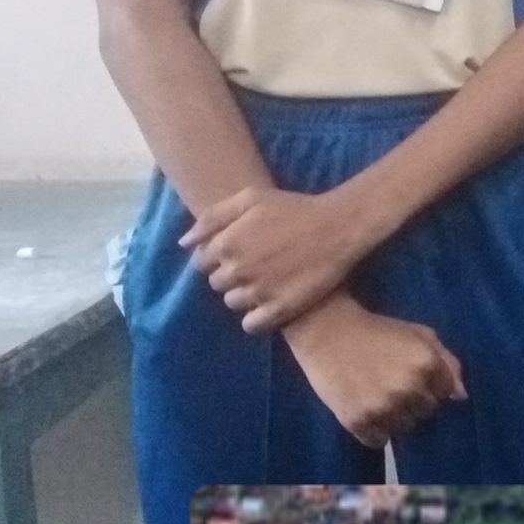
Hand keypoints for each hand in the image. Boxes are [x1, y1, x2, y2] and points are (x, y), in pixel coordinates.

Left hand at [184, 186, 380, 333]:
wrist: (339, 226)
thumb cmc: (295, 207)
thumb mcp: (251, 198)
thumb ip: (213, 218)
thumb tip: (185, 244)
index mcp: (225, 245)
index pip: (202, 262)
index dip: (219, 257)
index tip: (240, 251)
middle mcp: (236, 271)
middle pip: (216, 284)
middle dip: (231, 275)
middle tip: (256, 265)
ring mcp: (257, 292)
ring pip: (233, 303)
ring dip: (243, 295)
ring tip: (266, 282)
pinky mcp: (279, 309)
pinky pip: (251, 324)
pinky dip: (256, 317)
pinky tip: (269, 304)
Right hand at [284, 295, 466, 448]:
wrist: (327, 330)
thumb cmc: (378, 330)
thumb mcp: (420, 334)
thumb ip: (447, 362)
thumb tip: (461, 396)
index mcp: (427, 364)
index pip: (445, 394)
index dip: (431, 387)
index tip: (413, 378)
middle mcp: (409, 388)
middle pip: (425, 412)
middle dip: (413, 402)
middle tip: (391, 385)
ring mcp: (383, 406)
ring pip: (403, 428)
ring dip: (394, 418)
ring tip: (377, 397)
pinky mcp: (357, 420)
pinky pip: (378, 440)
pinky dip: (373, 431)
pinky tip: (364, 410)